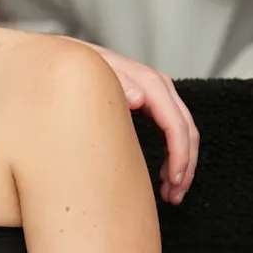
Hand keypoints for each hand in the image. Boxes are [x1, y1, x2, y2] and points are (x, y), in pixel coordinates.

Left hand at [87, 44, 197, 202]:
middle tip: (174, 196)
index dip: (179, 155)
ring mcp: (157, 95)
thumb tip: (138, 99)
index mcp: (150, 83)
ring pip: (183, 134)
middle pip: (186, 131)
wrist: (66, 56)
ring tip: (171, 194)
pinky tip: (164, 176)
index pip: (176, 124)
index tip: (173, 182)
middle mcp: (159, 88)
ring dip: (181, 165)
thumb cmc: (78, 67)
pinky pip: (171, 131)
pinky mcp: (151, 104)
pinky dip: (172, 156)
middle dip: (185, 166)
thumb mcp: (93, 73)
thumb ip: (117, 84)